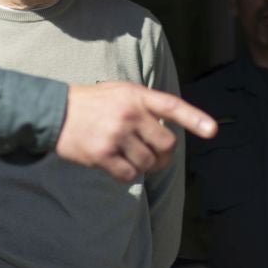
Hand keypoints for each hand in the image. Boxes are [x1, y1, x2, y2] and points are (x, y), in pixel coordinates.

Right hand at [55, 83, 216, 183]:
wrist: (55, 112)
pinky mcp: (101, 155)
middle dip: (164, 154)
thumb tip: (168, 132)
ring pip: (149, 163)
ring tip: (130, 156)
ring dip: (144, 165)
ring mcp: (115, 136)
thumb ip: (146, 105)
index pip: (171, 106)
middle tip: (155, 155)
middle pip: (166, 145)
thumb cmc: (93, 102)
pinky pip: (129, 175)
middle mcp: (128, 115)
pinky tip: (118, 165)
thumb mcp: (121, 92)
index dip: (194, 119)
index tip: (212, 131)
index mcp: (136, 96)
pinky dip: (128, 174)